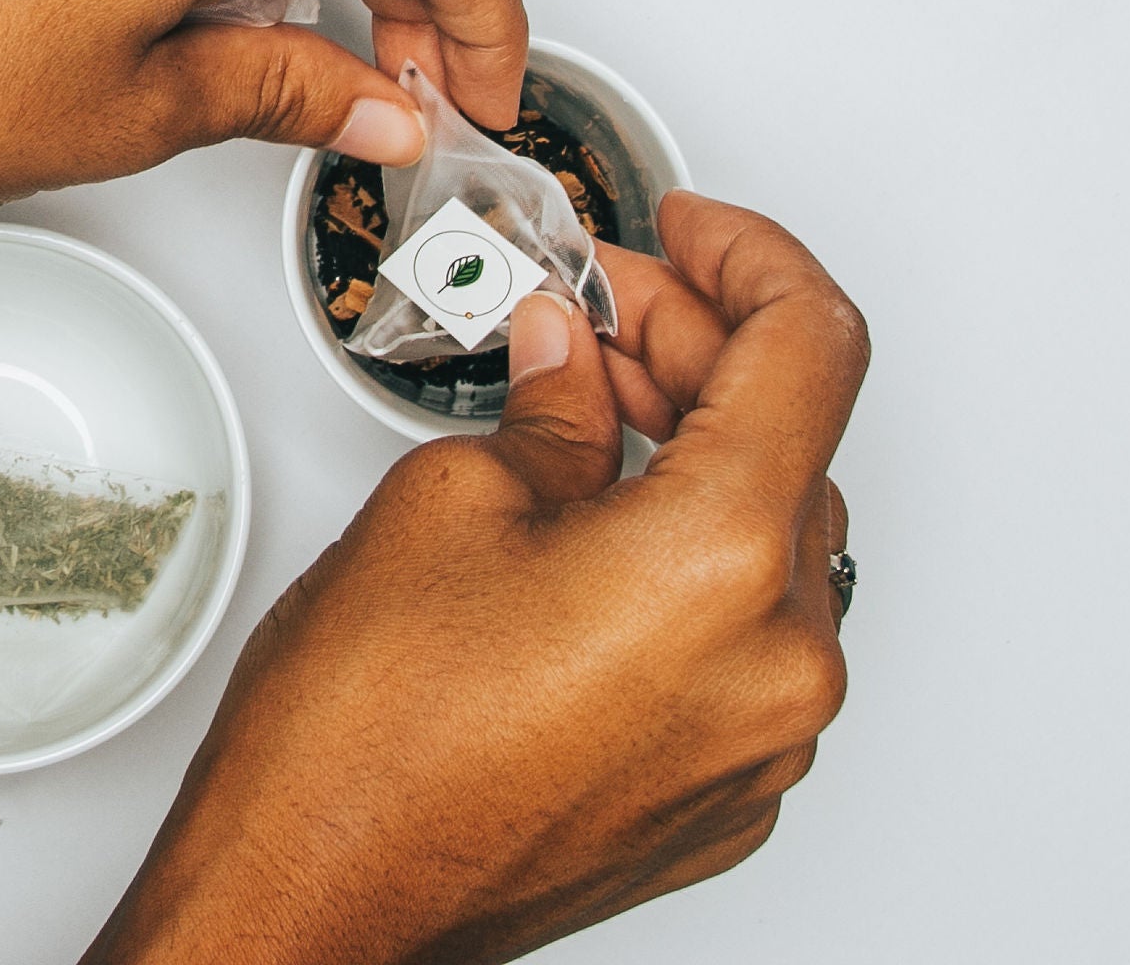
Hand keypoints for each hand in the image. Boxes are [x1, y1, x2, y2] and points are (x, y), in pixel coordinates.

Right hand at [84, 192, 867, 964]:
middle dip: (695, 351)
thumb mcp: (445, 505)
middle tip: (594, 308)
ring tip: (582, 404)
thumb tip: (572, 357)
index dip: (752, 258)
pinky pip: (746, 639)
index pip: (811, 348)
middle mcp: (777, 662)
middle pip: (791, 442)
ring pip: (773, 542)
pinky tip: (592, 519)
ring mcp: (760, 743)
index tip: (689, 232)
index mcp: (722, 565)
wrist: (318, 907)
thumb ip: (548, 405)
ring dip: (695, 452)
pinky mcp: (724, 794)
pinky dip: (688, 558)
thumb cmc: (358, 746)